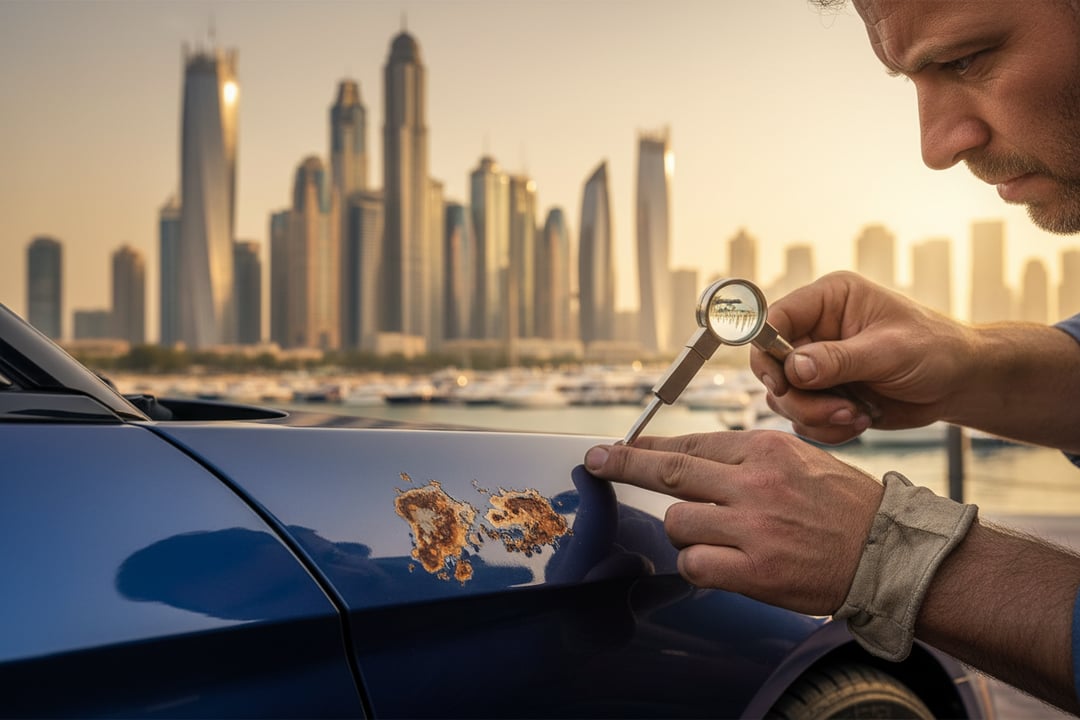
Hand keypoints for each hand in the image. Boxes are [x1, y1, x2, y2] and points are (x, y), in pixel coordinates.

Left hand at [584, 431, 883, 615]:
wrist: (890, 552)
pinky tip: (716, 563)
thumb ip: (747, 459)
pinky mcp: (755, 571)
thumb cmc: (846, 506)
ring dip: (682, 531)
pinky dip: (695, 565)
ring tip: (712, 537)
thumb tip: (694, 458)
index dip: (649, 445)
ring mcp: (753, 527)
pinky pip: (694, 565)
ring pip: (677, 522)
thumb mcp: (800, 459)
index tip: (622, 445)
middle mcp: (754, 482)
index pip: (692, 441)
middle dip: (624, 464)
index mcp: (765, 449)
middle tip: (596, 461)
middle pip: (670, 470)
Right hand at [751, 271, 971, 444]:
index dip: (767, 352)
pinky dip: (825, 429)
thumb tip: (793, 369)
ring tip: (855, 417)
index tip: (780, 384)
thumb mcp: (890, 350)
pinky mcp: (824, 394)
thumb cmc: (935, 350)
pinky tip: (859, 422)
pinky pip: (802, 418)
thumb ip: (839, 359)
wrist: (960, 384)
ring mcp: (817, 365)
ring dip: (815, 416)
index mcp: (828, 301)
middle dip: (800, 397)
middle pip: (773, 366)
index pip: (775, 320)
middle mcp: (816, 330)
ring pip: (784, 397)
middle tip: (837, 411)